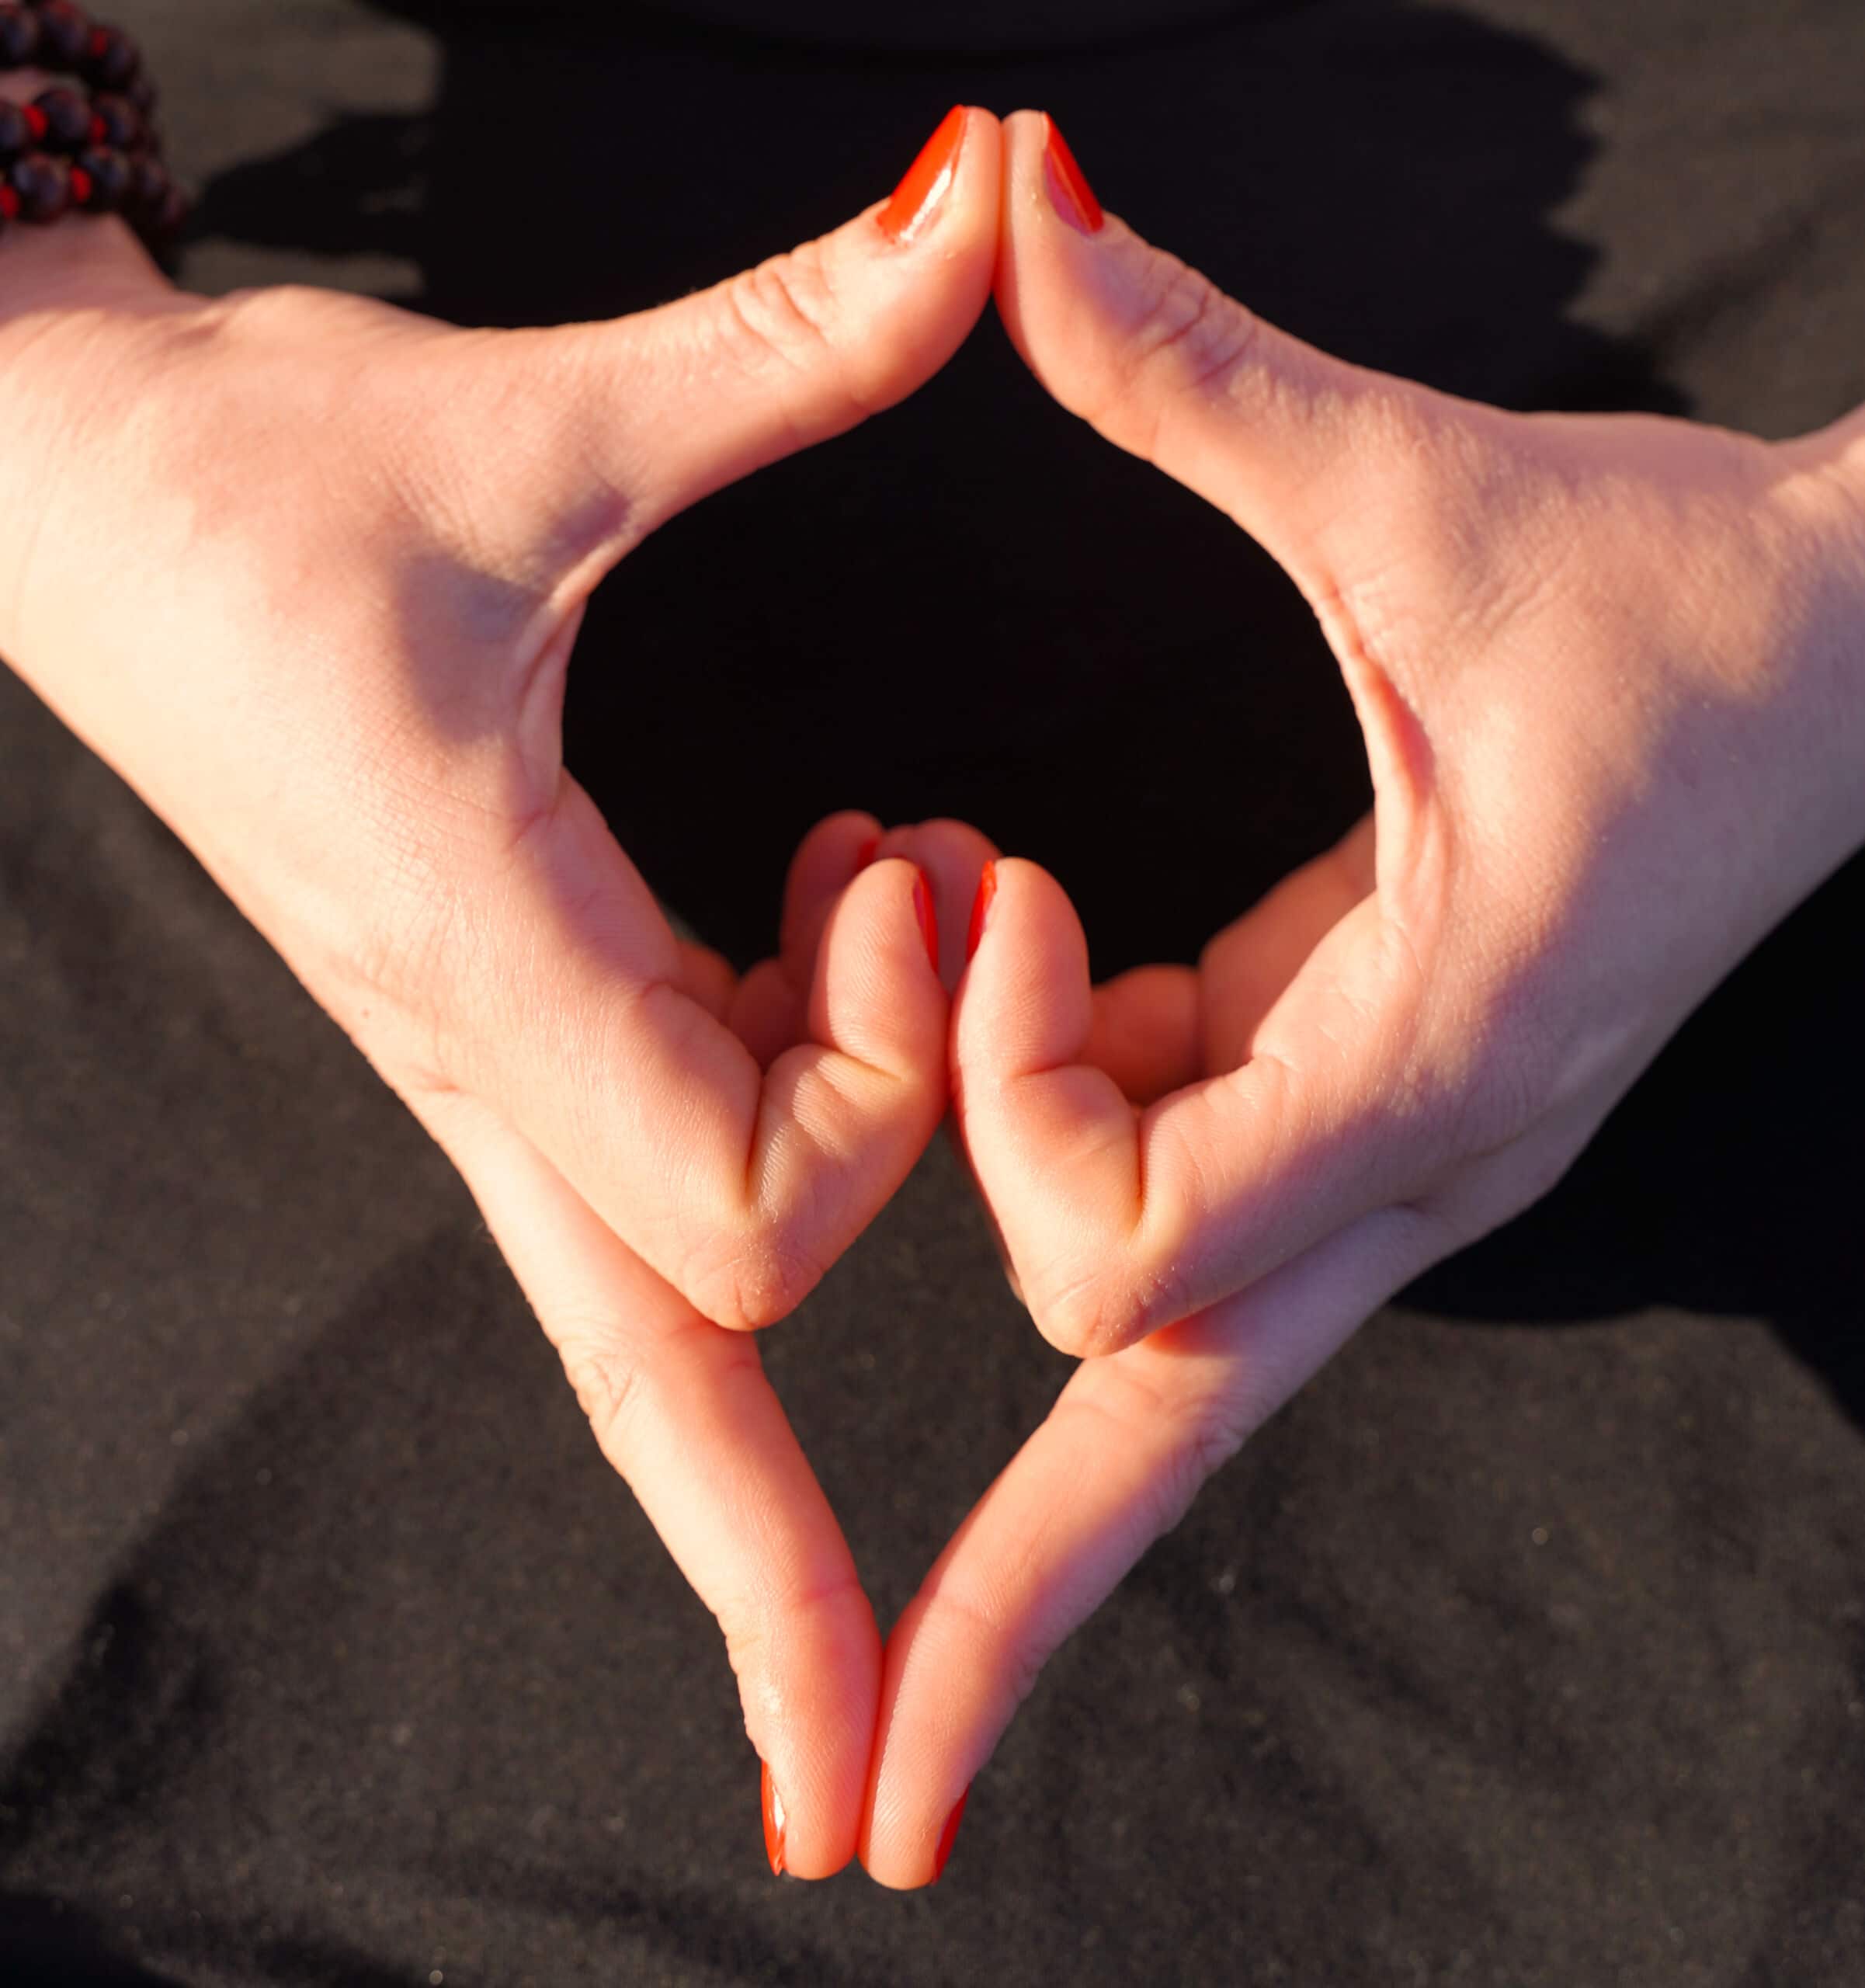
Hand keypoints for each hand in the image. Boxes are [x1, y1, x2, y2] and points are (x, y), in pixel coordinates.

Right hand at [0, 106, 1001, 1876]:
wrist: (59, 500)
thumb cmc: (248, 485)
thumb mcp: (535, 431)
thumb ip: (785, 343)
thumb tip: (985, 194)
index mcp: (493, 961)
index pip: (748, 1215)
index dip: (900, 1088)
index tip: (925, 874)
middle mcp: (497, 1068)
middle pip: (667, 1405)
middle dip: (774, 1599)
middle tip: (885, 1759)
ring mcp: (494, 1071)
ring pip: (661, 1320)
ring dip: (801, 1328)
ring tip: (911, 987)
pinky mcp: (501, 1027)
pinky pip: (657, 1192)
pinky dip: (783, 1146)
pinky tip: (850, 964)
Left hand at [857, 110, 1864, 1883]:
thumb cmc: (1696, 599)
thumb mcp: (1432, 499)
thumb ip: (1203, 385)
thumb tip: (1017, 205)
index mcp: (1433, 1058)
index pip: (1135, 1234)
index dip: (1003, 1100)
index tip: (977, 894)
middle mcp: (1408, 1164)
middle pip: (1160, 1441)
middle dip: (1009, 1619)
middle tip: (866, 1802)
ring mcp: (1395, 1159)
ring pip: (1171, 1355)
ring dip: (1022, 1418)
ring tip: (882, 1588)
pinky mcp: (1377, 1104)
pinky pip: (1193, 1206)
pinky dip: (1087, 1149)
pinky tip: (1037, 1011)